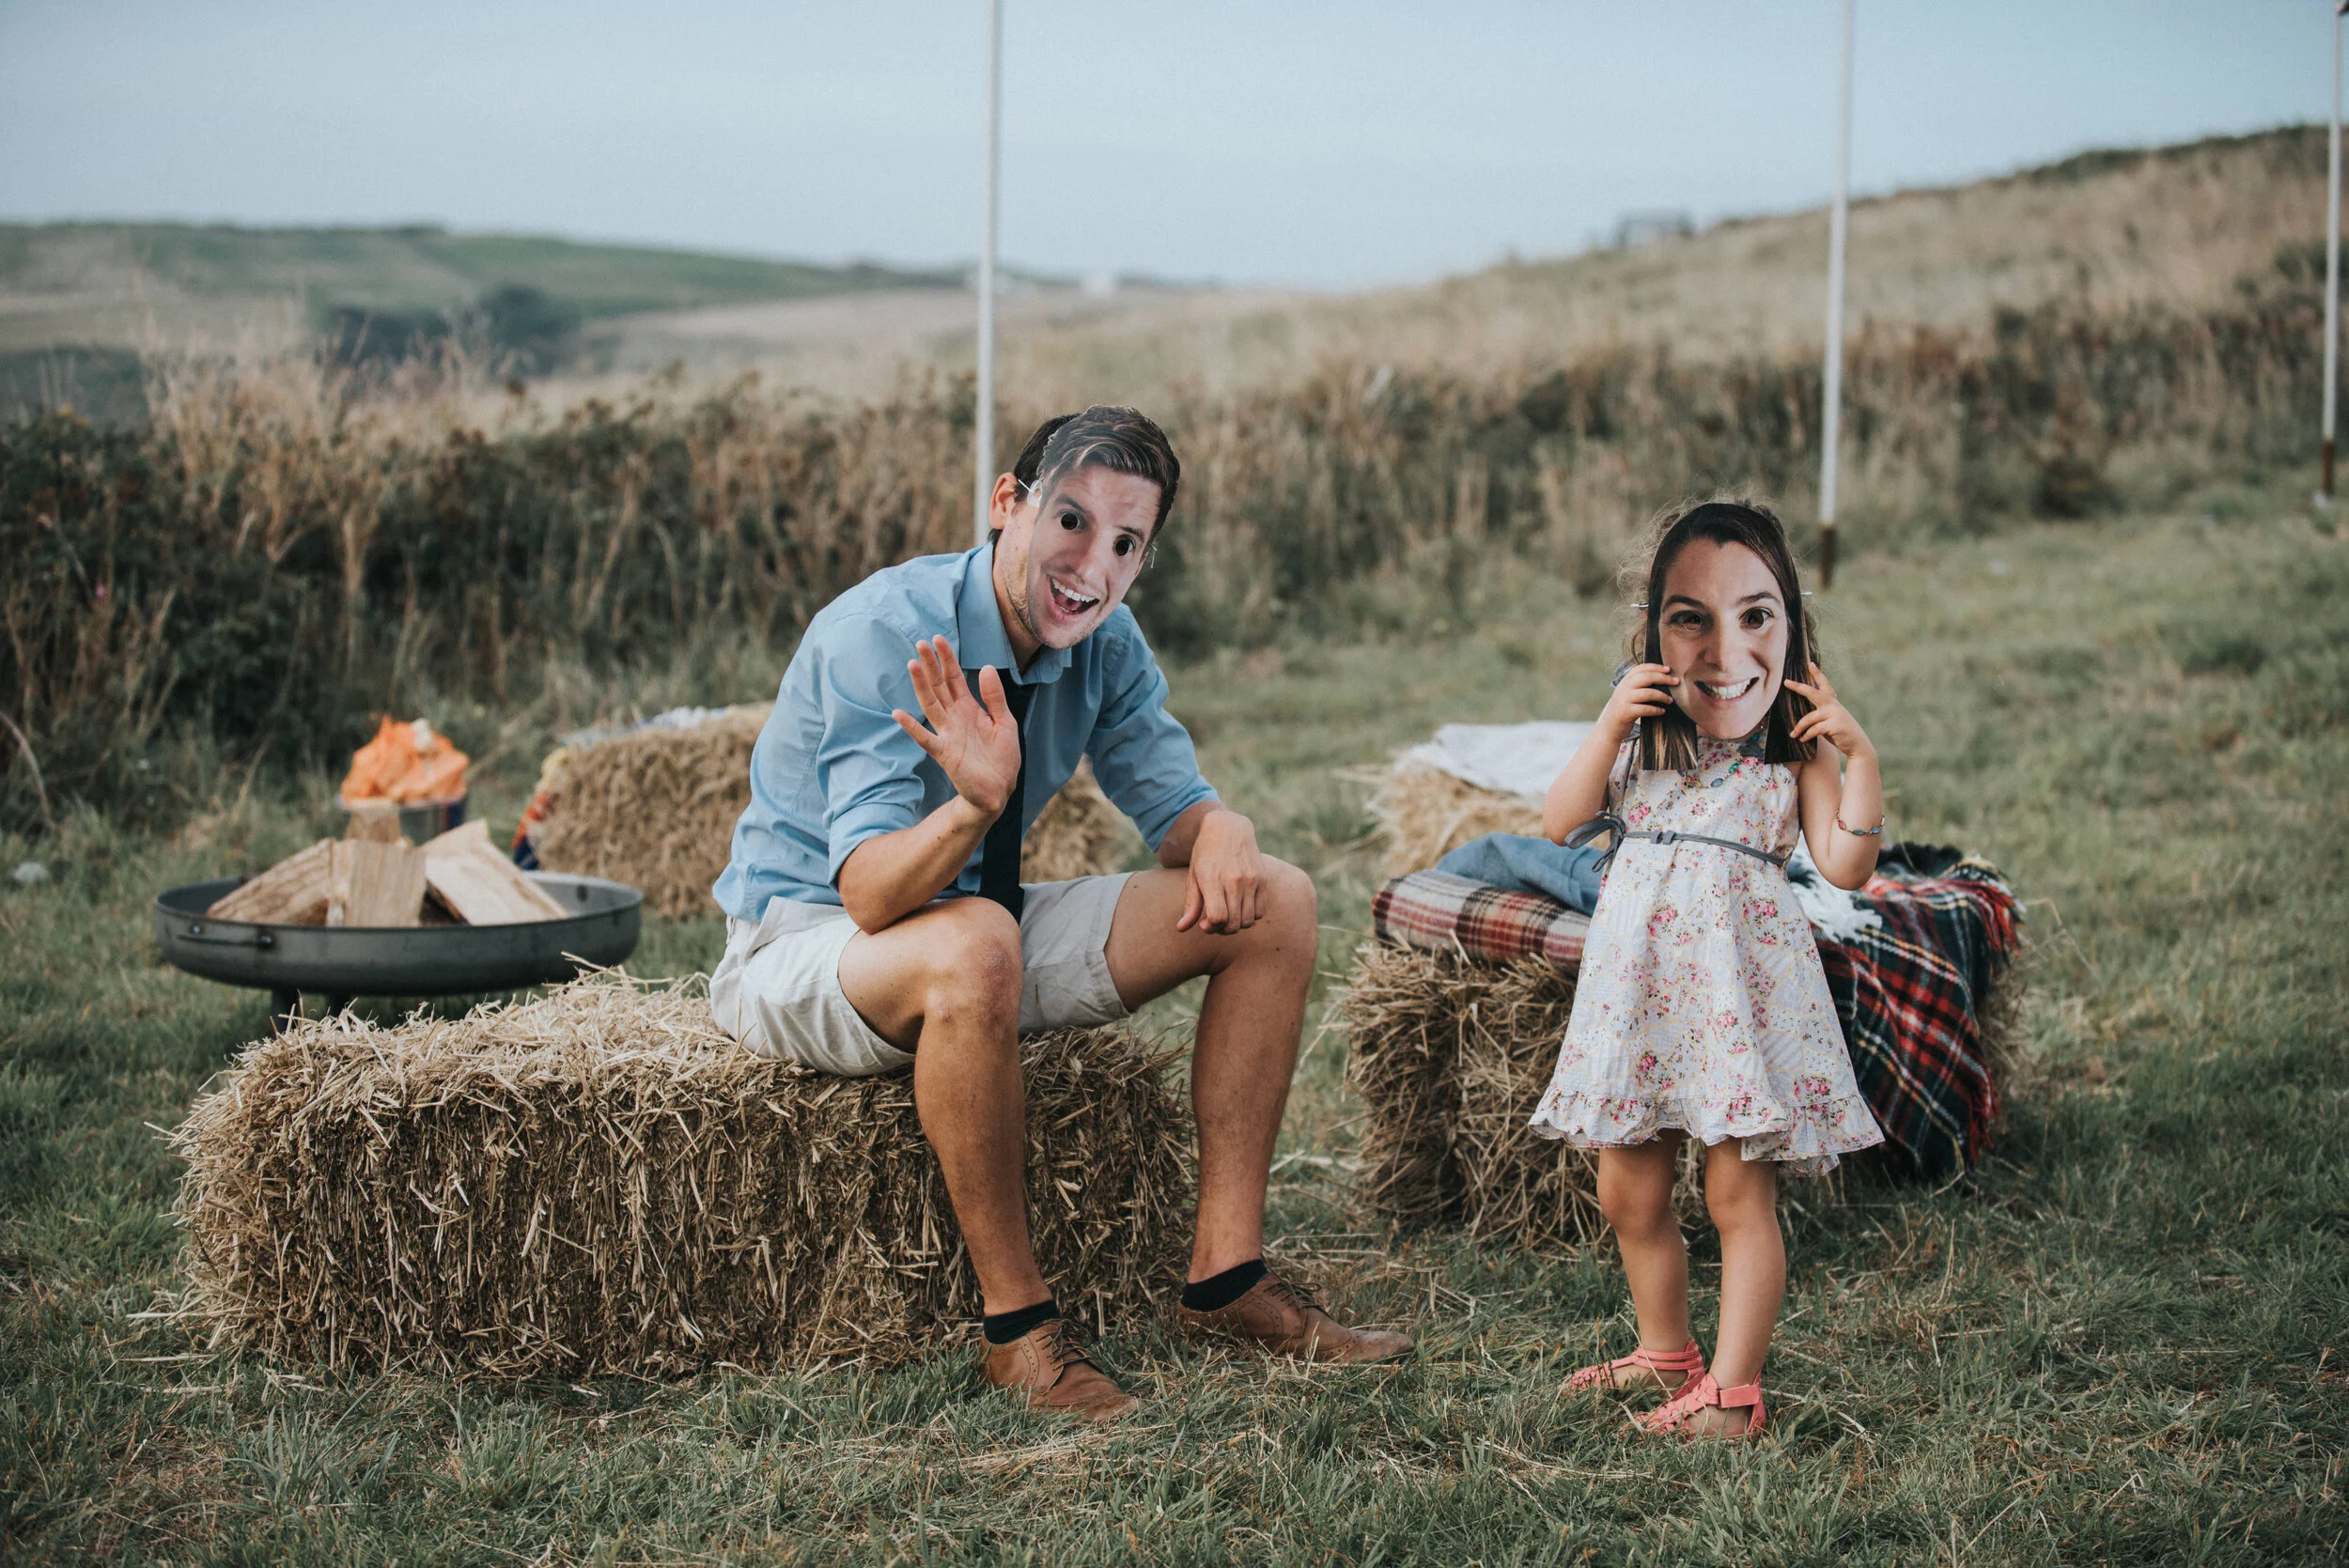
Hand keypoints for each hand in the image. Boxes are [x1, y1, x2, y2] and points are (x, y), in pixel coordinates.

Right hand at [891, 635, 1021, 816]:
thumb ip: (995, 697)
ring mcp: (947, 734)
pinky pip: (925, 738)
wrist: (999, 790)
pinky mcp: (944, 753)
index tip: (938, 639)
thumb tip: (985, 667)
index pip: (954, 679)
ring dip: (921, 686)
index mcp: (970, 709)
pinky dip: (912, 727)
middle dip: (931, 665)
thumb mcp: (1005, 723)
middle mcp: (955, 718)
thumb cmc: (1002, 758)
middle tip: (921, 642)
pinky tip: (898, 713)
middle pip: (939, 687)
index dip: (947, 660)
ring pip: (931, 705)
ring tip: (912, 664)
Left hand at [1178, 809, 1266, 934]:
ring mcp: (1251, 880)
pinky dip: (1250, 916)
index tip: (1204, 923)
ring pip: (1248, 921)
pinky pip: (1260, 911)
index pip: (1217, 917)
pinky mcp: (1263, 880)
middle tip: (1215, 923)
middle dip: (1222, 930)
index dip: (1210, 927)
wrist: (1228, 828)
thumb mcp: (1193, 876)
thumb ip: (1190, 904)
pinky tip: (1239, 907)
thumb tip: (1181, 929)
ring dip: (1237, 925)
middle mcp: (1234, 880)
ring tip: (1227, 916)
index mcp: (1212, 879)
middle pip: (1234, 923)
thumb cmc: (1205, 854)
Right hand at [1599, 662, 1678, 739]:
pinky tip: (1662, 711)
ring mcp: (1624, 700)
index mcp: (1625, 681)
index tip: (1669, 669)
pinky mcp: (1626, 712)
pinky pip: (1645, 709)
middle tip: (1676, 682)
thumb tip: (1662, 678)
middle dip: (1664, 678)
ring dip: (1662, 696)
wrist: (1608, 727)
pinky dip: (1656, 710)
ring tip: (1671, 700)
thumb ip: (1638, 685)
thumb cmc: (1623, 709)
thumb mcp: (1627, 693)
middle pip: (1647, 677)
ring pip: (1648, 693)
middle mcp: (1624, 688)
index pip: (1641, 668)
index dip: (1655, 667)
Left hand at [1784, 662, 1874, 759]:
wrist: (1857, 745)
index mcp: (1833, 703)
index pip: (1824, 685)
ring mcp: (1835, 715)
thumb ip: (1820, 714)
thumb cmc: (1840, 733)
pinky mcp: (1834, 726)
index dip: (1817, 674)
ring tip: (1793, 735)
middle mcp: (1834, 706)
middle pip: (1813, 693)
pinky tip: (1802, 739)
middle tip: (1786, 682)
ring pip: (1809, 718)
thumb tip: (1801, 716)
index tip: (1810, 663)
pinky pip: (1814, 729)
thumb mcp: (1831, 720)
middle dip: (1799, 687)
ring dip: (1799, 727)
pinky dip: (1807, 735)